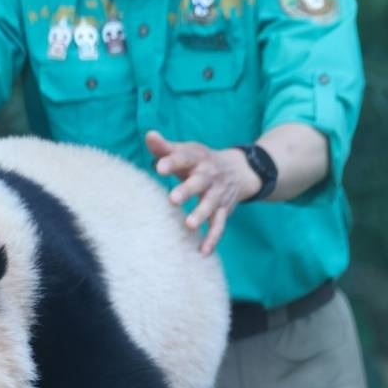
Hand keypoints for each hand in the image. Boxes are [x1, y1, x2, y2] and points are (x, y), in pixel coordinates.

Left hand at [145, 130, 259, 254]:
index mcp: (198, 158)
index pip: (184, 157)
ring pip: (211, 205)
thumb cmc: (200, 161)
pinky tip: (203, 252)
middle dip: (187, 190)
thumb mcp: (186, 151)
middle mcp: (209, 176)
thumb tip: (149, 135)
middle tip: (172, 199)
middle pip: (199, 182)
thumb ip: (165, 148)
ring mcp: (217, 194)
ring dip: (201, 214)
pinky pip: (219, 226)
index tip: (158, 167)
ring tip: (189, 225)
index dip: (172, 161)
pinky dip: (213, 239)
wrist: (239, 170)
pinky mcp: (223, 211)